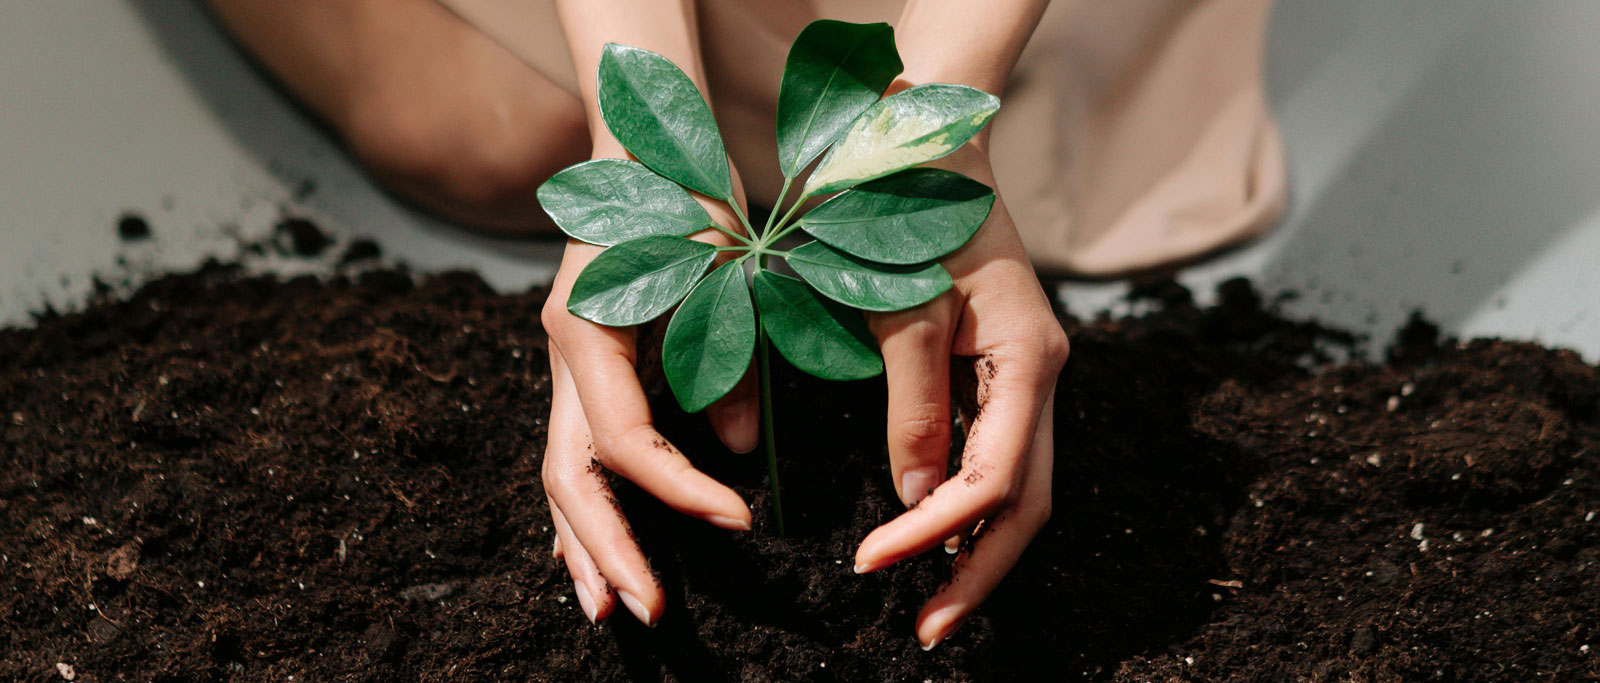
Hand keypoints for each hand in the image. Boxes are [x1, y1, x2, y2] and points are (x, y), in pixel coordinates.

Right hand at [540, 153, 756, 625]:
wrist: (643, 146)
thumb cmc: (687, 196)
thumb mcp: (721, 273)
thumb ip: (729, 360)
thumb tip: (742, 453)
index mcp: (589, 330)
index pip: (626, 441)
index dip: (680, 491)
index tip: (740, 521)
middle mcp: (564, 355)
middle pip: (571, 476)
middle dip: (608, 549)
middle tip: (649, 611)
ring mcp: (564, 365)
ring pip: (561, 475)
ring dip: (584, 545)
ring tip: (608, 609)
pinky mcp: (582, 369)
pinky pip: (575, 453)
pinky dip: (589, 507)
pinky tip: (599, 552)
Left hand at [852, 144, 1069, 649]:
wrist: (926, 144)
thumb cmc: (910, 210)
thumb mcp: (904, 305)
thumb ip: (913, 403)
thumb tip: (914, 498)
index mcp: (1030, 358)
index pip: (996, 479)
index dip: (936, 534)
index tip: (872, 563)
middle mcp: (1041, 375)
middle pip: (1027, 502)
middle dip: (978, 572)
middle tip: (926, 631)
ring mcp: (1025, 375)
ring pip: (1018, 487)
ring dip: (975, 549)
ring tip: (930, 603)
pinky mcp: (998, 372)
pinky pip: (995, 455)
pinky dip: (965, 506)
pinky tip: (932, 536)